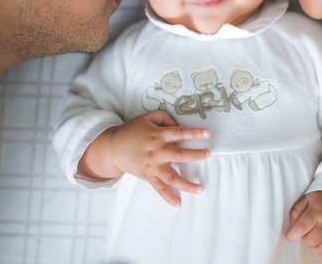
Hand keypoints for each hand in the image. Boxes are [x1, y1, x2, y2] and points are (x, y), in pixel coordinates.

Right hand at [81, 110, 209, 206]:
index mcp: (158, 135)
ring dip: (187, 184)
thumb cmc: (132, 131)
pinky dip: (168, 197)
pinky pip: (159, 189)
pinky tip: (178, 204)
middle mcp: (157, 152)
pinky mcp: (148, 176)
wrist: (113, 148)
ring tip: (200, 188)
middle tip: (208, 154)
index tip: (207, 134)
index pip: (179, 133)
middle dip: (196, 155)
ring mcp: (152, 166)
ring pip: (171, 177)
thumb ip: (165, 118)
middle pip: (179, 155)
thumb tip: (178, 125)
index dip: (194, 133)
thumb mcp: (147, 117)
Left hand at [285, 190, 321, 258]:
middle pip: (312, 240)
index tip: (289, 236)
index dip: (293, 234)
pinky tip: (321, 245)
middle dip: (304, 239)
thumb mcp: (307, 198)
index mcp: (317, 210)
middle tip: (305, 233)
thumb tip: (291, 226)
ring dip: (314, 248)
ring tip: (313, 239)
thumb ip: (296, 211)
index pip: (302, 226)